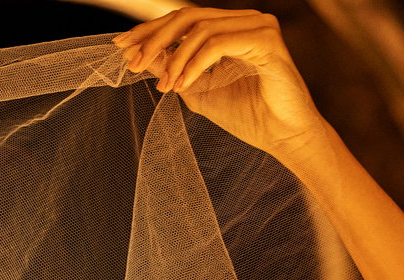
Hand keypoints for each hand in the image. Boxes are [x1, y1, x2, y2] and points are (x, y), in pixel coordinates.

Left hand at [114, 8, 326, 167]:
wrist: (282, 137)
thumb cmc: (247, 116)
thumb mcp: (197, 91)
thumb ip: (173, 70)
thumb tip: (142, 55)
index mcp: (229, 29)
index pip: (183, 20)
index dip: (149, 30)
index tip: (121, 46)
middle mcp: (245, 21)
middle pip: (188, 16)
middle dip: (154, 39)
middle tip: (133, 63)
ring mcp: (259, 27)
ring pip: (201, 28)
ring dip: (174, 59)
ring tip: (165, 86)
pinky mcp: (267, 41)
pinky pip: (218, 43)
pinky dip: (195, 63)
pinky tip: (183, 85)